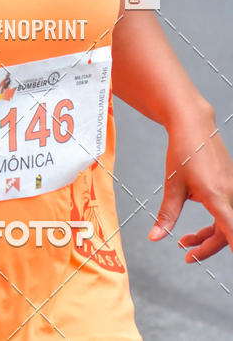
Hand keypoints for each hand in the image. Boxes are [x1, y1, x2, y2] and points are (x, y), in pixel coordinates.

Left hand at [149, 106, 232, 261]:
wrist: (194, 125)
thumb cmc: (183, 151)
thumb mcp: (173, 184)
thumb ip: (167, 214)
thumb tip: (155, 237)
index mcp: (217, 197)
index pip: (231, 232)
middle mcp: (230, 194)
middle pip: (227, 233)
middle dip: (206, 248)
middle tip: (186, 255)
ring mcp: (232, 189)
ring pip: (227, 223)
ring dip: (208, 236)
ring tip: (185, 242)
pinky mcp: (230, 185)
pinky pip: (226, 211)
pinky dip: (214, 222)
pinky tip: (196, 225)